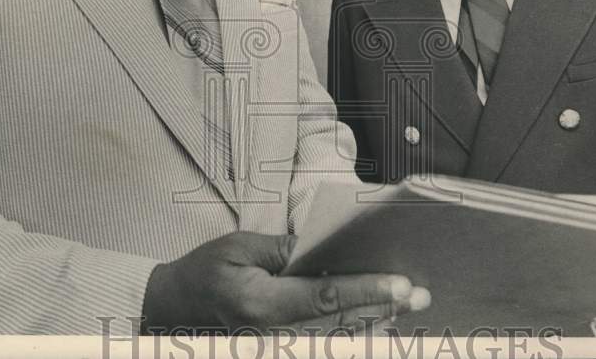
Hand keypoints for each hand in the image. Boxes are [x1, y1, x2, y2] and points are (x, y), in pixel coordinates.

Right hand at [142, 231, 429, 333]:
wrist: (173, 308)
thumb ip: (284, 250)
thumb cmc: (204, 272)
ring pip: (337, 339)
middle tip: (421, 296)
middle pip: (341, 325)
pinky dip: (352, 331)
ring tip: (409, 307)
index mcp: (262, 306)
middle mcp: (274, 337)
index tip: (401, 286)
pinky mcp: (280, 348)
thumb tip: (323, 248)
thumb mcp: (239, 247)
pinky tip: (376, 319)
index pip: (325, 299)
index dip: (367, 291)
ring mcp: (277, 348)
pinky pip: (322, 342)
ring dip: (374, 322)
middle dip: (383, 309)